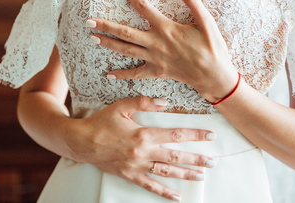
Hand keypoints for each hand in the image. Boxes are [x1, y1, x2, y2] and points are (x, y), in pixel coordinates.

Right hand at [64, 96, 215, 200]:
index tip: (210, 135)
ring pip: (166, 172)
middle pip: (175, 157)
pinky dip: (164, 192)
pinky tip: (177, 196)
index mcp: (143, 134)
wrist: (81, 141)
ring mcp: (137, 166)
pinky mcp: (129, 175)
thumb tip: (165, 102)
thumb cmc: (101, 122)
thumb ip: (143, 103)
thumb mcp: (121, 107)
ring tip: (201, 176)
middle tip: (212, 162)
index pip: (175, 135)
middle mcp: (143, 152)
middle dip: (196, 159)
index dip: (195, 135)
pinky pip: (150, 185)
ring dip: (186, 174)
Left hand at [87, 0, 237, 102]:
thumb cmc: (212, 48)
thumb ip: (193, 0)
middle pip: (125, 33)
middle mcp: (156, 43)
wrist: (215, 77)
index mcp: (166, 29)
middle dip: (106, 26)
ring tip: (92, 39)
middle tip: (88, 21)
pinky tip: (108, 75)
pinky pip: (136, 74)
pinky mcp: (157, 72)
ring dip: (108, 45)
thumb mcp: (207, 21)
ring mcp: (154, 59)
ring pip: (126, 51)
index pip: (143, 7)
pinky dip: (121, 75)